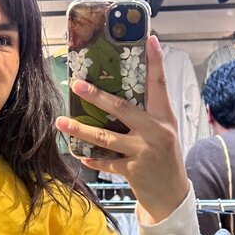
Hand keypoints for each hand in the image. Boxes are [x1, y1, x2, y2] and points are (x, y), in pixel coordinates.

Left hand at [56, 35, 188, 225]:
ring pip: (106, 137)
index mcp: (164, 117)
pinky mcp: (133, 171)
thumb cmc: (165, 158)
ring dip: (80, 129)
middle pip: (122, 108)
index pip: (160, 84)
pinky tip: (79, 154)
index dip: (156, 62)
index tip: (150, 39)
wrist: (173, 195)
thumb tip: (120, 94)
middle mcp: (155, 132)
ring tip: (61, 122)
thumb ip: (148, 115)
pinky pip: (106, 162)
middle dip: (97, 96)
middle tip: (76, 84)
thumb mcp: (163, 132)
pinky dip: (92, 158)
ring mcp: (144, 152)